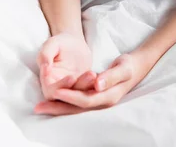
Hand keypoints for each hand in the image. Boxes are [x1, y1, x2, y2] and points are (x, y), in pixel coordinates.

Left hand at [34, 51, 150, 115]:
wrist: (136, 68)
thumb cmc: (129, 66)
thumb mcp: (123, 67)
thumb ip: (111, 76)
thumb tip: (97, 84)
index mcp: (109, 96)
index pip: (86, 100)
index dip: (71, 96)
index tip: (57, 91)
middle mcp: (102, 103)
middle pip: (76, 109)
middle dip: (58, 108)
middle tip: (39, 107)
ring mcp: (98, 103)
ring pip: (74, 108)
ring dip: (58, 107)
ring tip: (40, 107)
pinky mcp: (94, 99)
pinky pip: (76, 104)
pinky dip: (64, 103)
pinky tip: (53, 101)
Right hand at [36, 32, 92, 101]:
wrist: (73, 43)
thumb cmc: (59, 43)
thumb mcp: (51, 44)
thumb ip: (45, 54)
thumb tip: (45, 67)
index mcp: (47, 80)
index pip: (51, 90)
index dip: (60, 86)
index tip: (71, 78)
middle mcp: (58, 88)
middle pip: (66, 96)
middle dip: (78, 88)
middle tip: (90, 75)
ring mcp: (72, 89)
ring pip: (79, 94)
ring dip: (87, 86)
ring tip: (93, 73)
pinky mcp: (83, 87)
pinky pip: (88, 90)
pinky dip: (94, 86)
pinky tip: (100, 77)